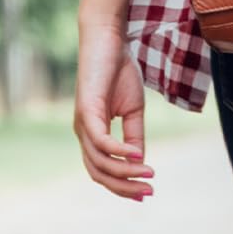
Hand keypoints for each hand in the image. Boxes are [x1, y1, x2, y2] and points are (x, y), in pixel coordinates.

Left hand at [74, 17, 152, 200]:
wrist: (109, 39)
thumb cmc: (119, 71)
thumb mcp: (134, 111)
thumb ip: (135, 137)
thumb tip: (141, 162)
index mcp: (92, 133)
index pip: (102, 170)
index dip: (122, 186)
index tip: (145, 194)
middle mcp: (83, 131)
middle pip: (98, 173)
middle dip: (124, 187)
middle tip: (149, 192)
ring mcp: (82, 122)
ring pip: (100, 161)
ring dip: (125, 172)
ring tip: (149, 174)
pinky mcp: (86, 109)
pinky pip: (101, 140)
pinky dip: (119, 151)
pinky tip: (139, 155)